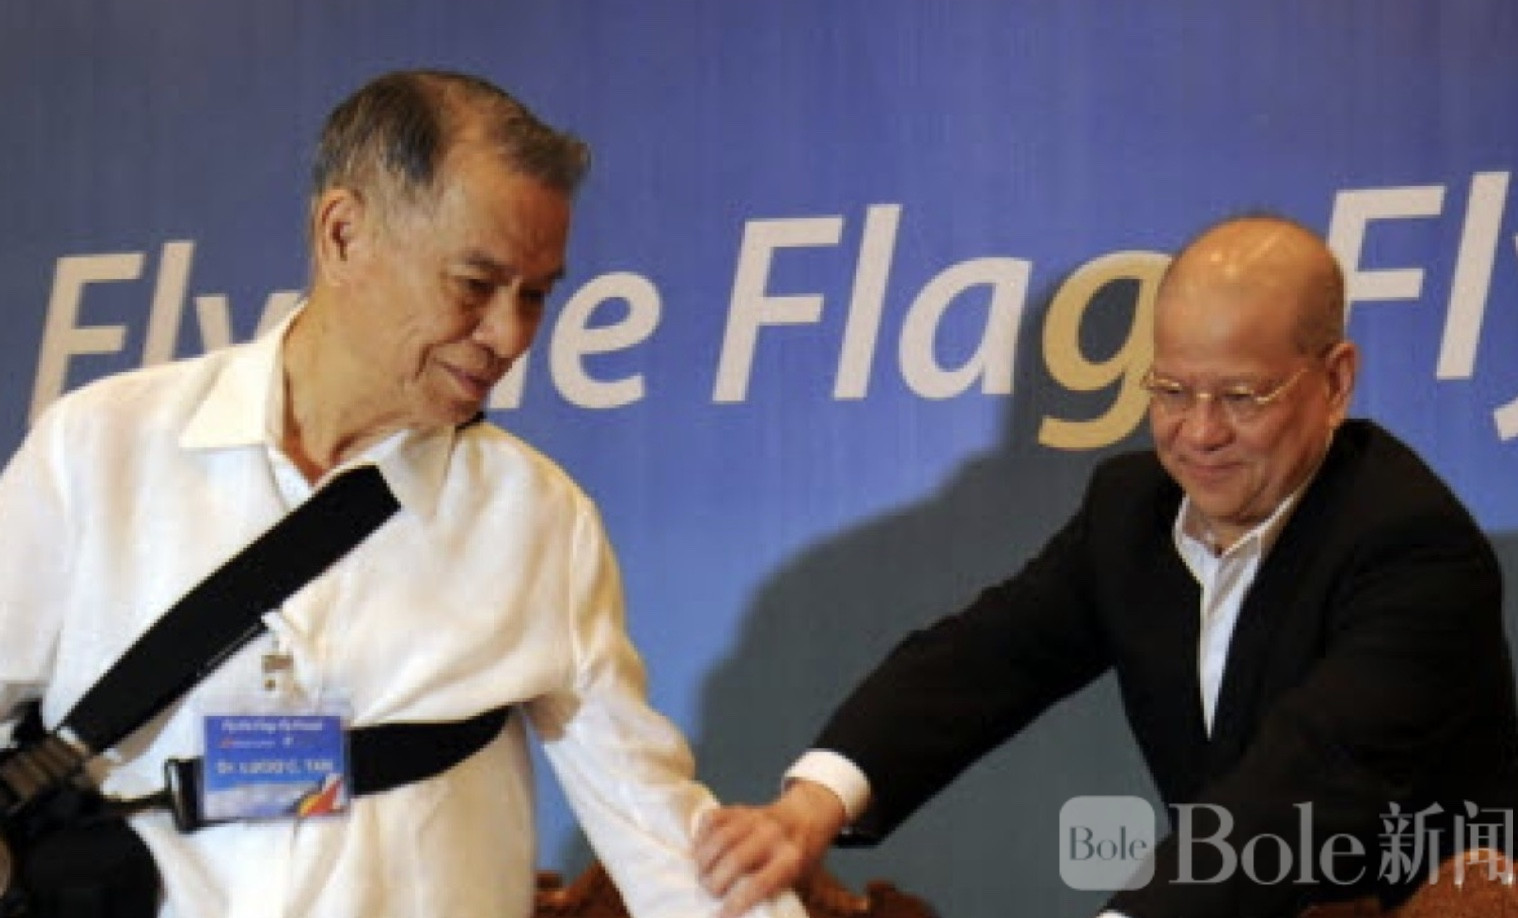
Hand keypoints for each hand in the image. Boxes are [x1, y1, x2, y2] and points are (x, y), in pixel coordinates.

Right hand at [695, 780, 848, 917]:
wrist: (806, 816)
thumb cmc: (799, 856)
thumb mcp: (799, 878)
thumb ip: (775, 893)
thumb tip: (746, 913)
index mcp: (791, 859)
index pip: (759, 885)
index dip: (735, 904)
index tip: (719, 916)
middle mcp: (773, 836)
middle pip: (734, 861)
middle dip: (715, 883)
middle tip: (710, 894)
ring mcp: (755, 818)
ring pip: (720, 839)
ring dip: (704, 862)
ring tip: (702, 875)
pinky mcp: (740, 808)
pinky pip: (711, 819)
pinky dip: (700, 837)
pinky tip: (699, 852)